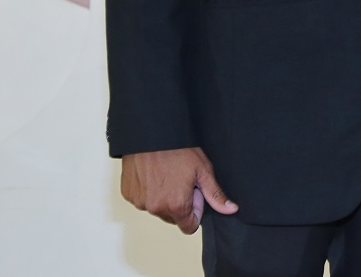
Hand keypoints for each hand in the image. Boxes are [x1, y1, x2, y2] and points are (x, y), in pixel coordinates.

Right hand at [120, 147, 237, 233]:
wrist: (152, 134)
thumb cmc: (178, 149)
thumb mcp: (203, 171)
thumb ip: (215, 195)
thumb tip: (231, 209)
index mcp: (176, 206)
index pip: (189, 227)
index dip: (195, 211)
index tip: (194, 194)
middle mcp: (156, 208)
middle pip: (173, 218)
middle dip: (179, 204)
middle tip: (181, 181)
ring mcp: (140, 202)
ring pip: (157, 208)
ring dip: (163, 198)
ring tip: (167, 175)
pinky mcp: (128, 194)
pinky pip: (142, 200)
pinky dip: (148, 191)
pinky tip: (153, 174)